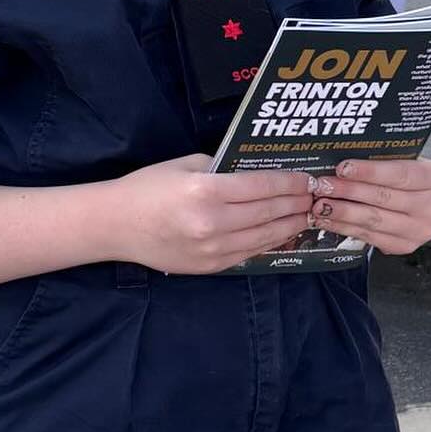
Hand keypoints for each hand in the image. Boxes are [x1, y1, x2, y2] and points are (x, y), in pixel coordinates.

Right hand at [108, 155, 315, 275]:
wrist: (116, 226)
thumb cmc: (148, 188)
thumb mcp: (185, 165)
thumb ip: (222, 168)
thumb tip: (257, 174)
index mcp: (205, 190)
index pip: (261, 186)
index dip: (289, 182)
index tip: (307, 178)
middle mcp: (212, 222)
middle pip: (269, 212)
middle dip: (296, 203)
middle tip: (315, 196)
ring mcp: (212, 249)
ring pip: (265, 237)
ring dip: (290, 225)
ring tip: (306, 215)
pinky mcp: (210, 266)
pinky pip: (249, 253)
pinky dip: (270, 242)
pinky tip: (281, 232)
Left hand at [308, 157, 430, 255]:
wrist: (416, 198)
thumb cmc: (404, 175)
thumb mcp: (402, 161)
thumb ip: (380, 160)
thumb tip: (340, 160)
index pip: (399, 174)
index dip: (368, 172)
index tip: (342, 168)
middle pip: (384, 198)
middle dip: (348, 192)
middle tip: (323, 186)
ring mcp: (420, 230)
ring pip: (374, 220)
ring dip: (342, 212)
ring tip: (319, 205)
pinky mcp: (405, 246)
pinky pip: (369, 236)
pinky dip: (345, 227)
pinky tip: (328, 220)